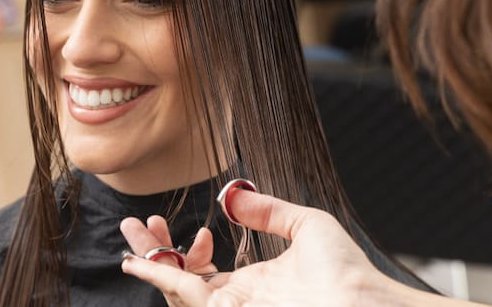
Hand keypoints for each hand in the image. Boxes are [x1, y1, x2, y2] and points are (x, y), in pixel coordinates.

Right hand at [121, 190, 460, 306]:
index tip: (200, 230)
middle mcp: (238, 305)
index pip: (204, 275)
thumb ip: (267, 211)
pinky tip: (141, 261)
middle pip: (180, 283)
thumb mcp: (306, 226)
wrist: (362, 303)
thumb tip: (231, 195)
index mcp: (254, 287)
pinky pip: (187, 299)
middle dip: (153, 254)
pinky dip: (161, 278)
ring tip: (129, 237)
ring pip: (176, 292)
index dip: (189, 252)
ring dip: (150, 263)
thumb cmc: (346, 271)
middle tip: (131, 225)